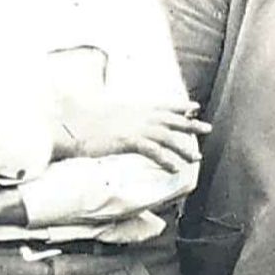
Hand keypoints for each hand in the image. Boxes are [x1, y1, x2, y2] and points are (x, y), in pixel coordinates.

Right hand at [55, 98, 208, 170]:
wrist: (66, 127)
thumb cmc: (80, 121)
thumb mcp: (103, 111)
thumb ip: (116, 112)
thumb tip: (118, 112)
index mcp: (133, 106)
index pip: (162, 105)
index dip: (180, 106)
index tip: (195, 108)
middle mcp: (137, 114)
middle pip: (171, 119)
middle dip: (191, 125)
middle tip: (208, 129)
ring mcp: (133, 126)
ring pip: (167, 137)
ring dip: (183, 147)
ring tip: (196, 157)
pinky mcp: (127, 140)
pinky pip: (153, 151)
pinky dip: (166, 160)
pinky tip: (174, 169)